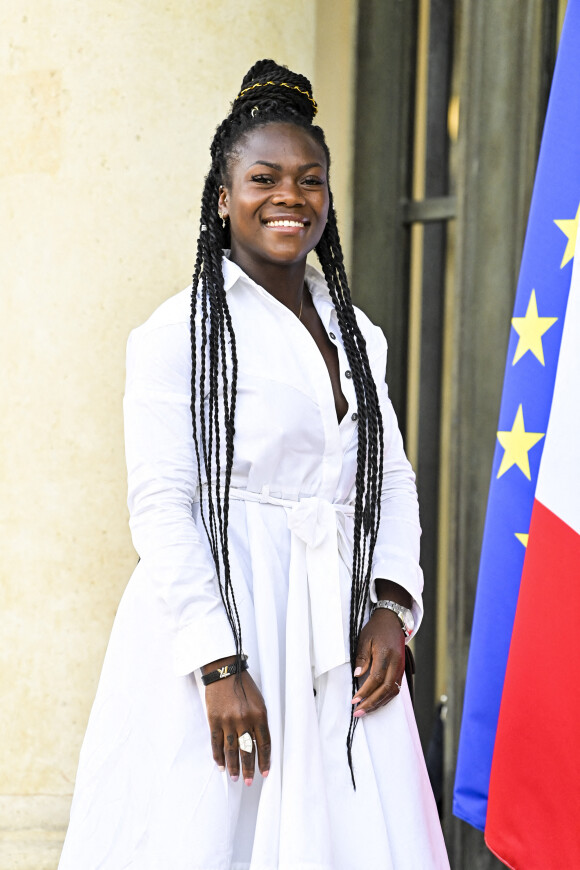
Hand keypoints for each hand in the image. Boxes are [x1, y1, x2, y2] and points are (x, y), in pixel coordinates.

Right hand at [203, 664, 270, 784]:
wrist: (224, 671)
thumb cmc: (244, 685)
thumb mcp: (259, 701)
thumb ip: (260, 721)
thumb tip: (258, 743)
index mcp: (259, 714)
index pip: (264, 743)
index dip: (265, 760)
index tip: (265, 772)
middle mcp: (244, 720)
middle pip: (248, 750)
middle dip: (249, 769)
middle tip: (249, 782)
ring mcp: (228, 721)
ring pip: (231, 750)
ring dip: (233, 766)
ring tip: (235, 778)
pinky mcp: (214, 720)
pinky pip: (216, 743)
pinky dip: (218, 756)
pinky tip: (221, 765)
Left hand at [351, 608, 404, 716]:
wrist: (392, 620)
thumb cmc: (376, 629)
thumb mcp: (365, 639)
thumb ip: (362, 658)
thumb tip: (358, 676)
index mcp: (386, 654)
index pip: (375, 679)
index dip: (365, 691)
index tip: (354, 700)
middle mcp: (396, 663)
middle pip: (385, 689)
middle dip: (371, 703)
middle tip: (358, 712)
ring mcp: (401, 667)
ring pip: (392, 691)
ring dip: (379, 703)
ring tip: (366, 711)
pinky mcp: (402, 669)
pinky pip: (396, 688)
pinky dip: (386, 698)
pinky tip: (377, 703)